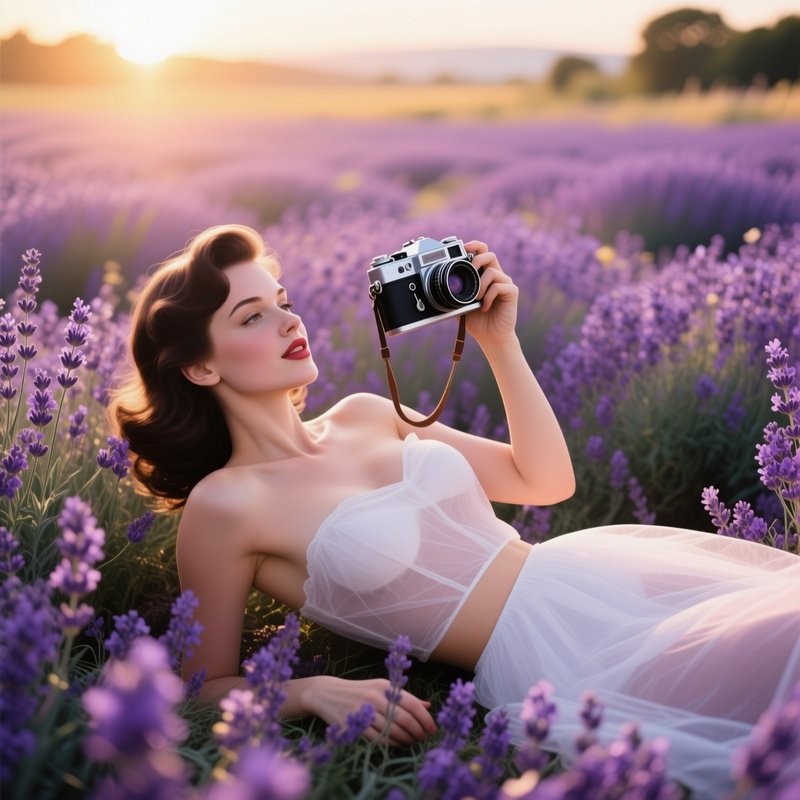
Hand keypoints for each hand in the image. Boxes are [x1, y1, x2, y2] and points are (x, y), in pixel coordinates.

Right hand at [304, 675, 436, 745]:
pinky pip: (379, 739)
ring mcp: (365, 712)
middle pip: (405, 720)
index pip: (412, 704)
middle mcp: (376, 697)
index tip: (432, 729)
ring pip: (393, 731)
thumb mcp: (381, 687)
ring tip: (412, 741)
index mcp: (385, 686)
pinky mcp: (355, 725)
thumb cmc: (360, 690)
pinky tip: (398, 744)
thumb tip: (427, 706)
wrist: (327, 693)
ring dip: (406, 739)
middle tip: (423, 738)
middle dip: (418, 731)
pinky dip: (392, 743)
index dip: (425, 719)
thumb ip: (404, 697)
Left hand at [463, 241, 518, 347]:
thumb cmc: (477, 321)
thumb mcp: (460, 305)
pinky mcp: (512, 292)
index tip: (462, 247)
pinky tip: (484, 307)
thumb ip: (455, 293)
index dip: (474, 246)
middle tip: (469, 271)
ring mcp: (505, 283)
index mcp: (484, 276)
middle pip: (490, 254)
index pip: (481, 253)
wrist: (491, 337)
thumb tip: (440, 286)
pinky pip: (499, 286)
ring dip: (480, 285)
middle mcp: (496, 276)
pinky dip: (488, 296)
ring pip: (492, 271)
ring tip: (476, 299)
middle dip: (477, 259)